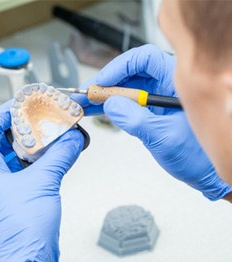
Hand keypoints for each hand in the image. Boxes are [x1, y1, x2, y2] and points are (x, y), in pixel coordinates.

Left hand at [0, 101, 83, 261]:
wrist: (29, 259)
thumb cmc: (22, 230)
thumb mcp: (43, 182)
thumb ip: (60, 156)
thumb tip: (72, 139)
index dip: (4, 113)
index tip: (20, 103)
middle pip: (1, 141)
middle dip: (21, 127)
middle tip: (38, 116)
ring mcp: (2, 188)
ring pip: (14, 156)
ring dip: (31, 144)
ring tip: (47, 132)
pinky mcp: (15, 196)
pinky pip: (24, 170)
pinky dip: (37, 160)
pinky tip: (52, 154)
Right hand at [79, 45, 231, 199]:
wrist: (204, 173)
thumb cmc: (198, 155)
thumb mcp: (165, 137)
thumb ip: (136, 120)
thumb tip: (111, 105)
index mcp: (177, 83)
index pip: (145, 60)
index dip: (120, 67)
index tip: (103, 82)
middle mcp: (166, 86)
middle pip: (130, 73)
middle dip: (106, 83)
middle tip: (87, 94)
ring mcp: (156, 99)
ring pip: (125, 88)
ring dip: (104, 96)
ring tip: (85, 103)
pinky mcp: (149, 111)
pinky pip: (126, 103)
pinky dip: (110, 107)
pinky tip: (95, 110)